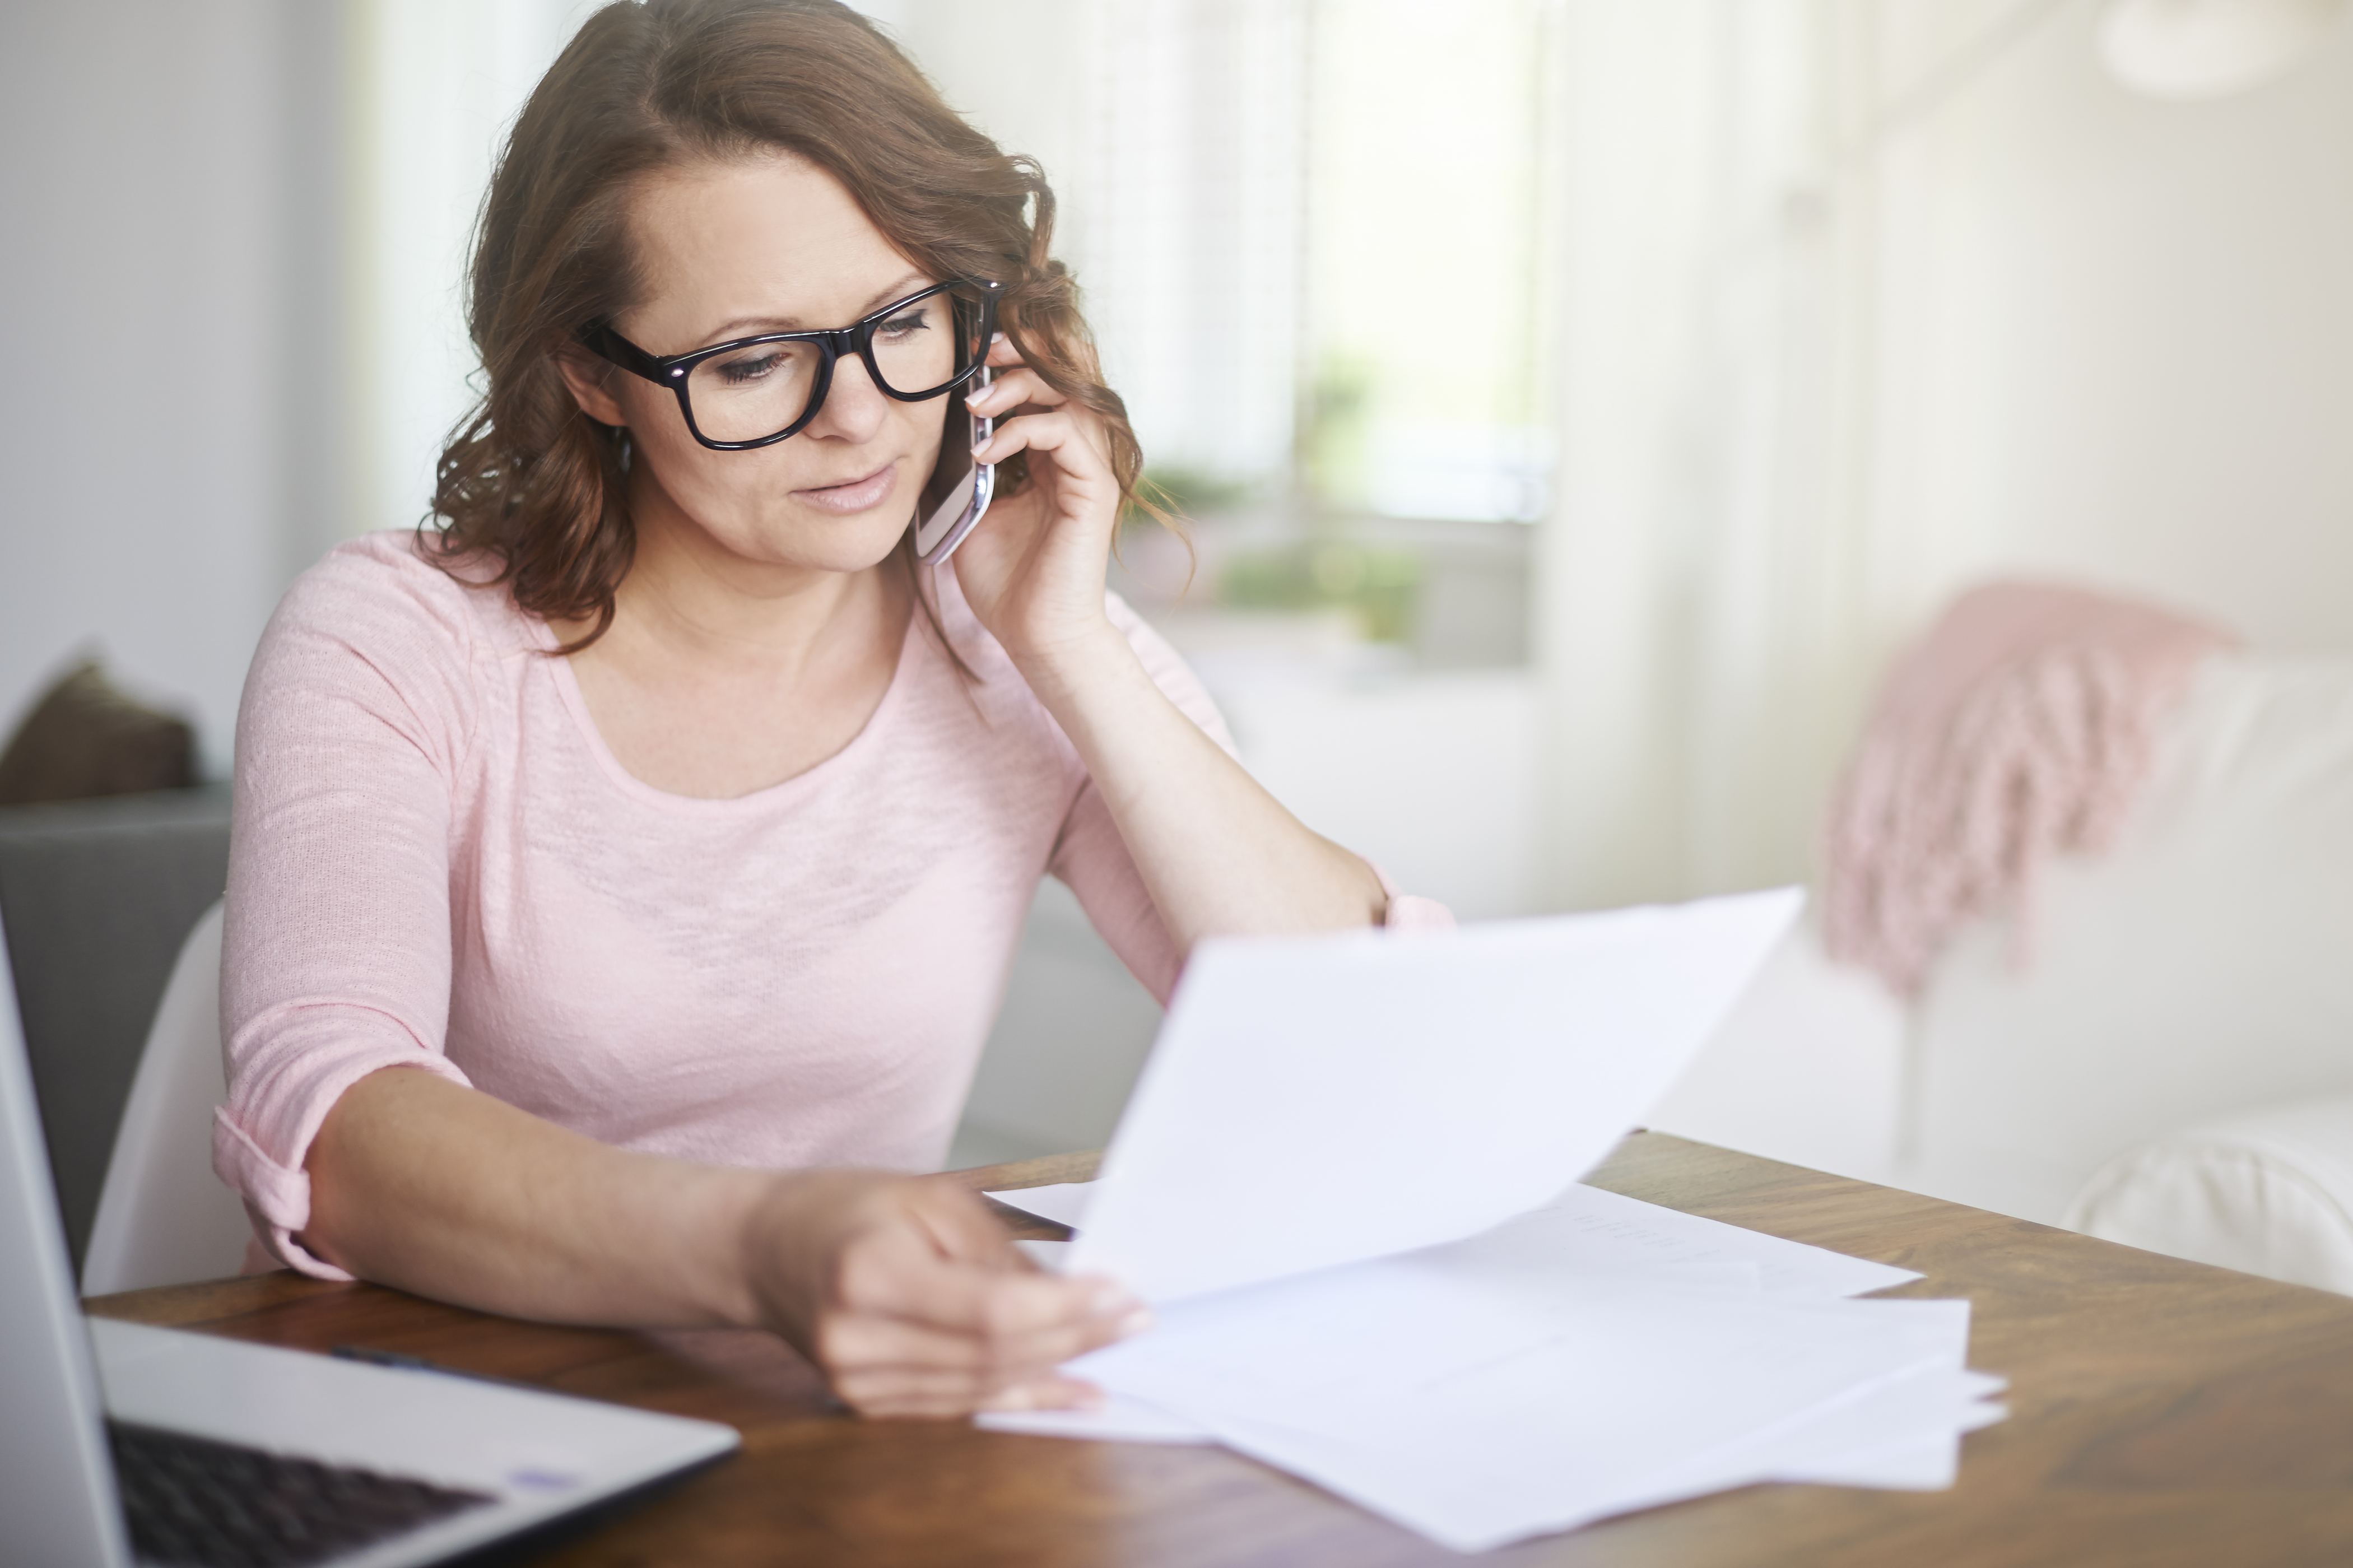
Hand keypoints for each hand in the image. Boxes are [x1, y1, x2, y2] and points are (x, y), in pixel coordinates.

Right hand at [741, 1170, 1150, 1417]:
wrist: (762, 1250)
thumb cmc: (843, 1209)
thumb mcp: (926, 1198)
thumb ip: (995, 1246)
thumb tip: (1068, 1288)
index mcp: (870, 1273)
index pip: (990, 1310)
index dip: (1063, 1308)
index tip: (1118, 1293)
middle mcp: (859, 1339)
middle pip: (992, 1353)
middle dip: (1075, 1336)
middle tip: (1133, 1317)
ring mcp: (859, 1381)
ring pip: (982, 1386)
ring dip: (1058, 1368)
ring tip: (1114, 1344)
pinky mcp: (868, 1403)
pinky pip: (961, 1407)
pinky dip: (1021, 1396)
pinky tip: (1070, 1389)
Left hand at [948, 335, 1123, 675]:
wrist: (1034, 635)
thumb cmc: (1004, 581)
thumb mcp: (969, 508)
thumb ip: (962, 464)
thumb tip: (930, 422)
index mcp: (1052, 455)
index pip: (1043, 384)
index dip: (1011, 359)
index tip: (968, 357)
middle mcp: (1078, 454)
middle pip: (1068, 372)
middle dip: (1024, 352)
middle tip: (981, 352)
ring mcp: (1090, 470)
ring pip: (1069, 393)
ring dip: (1018, 387)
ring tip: (976, 402)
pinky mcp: (1095, 489)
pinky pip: (1065, 433)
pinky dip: (1023, 430)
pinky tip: (986, 450)